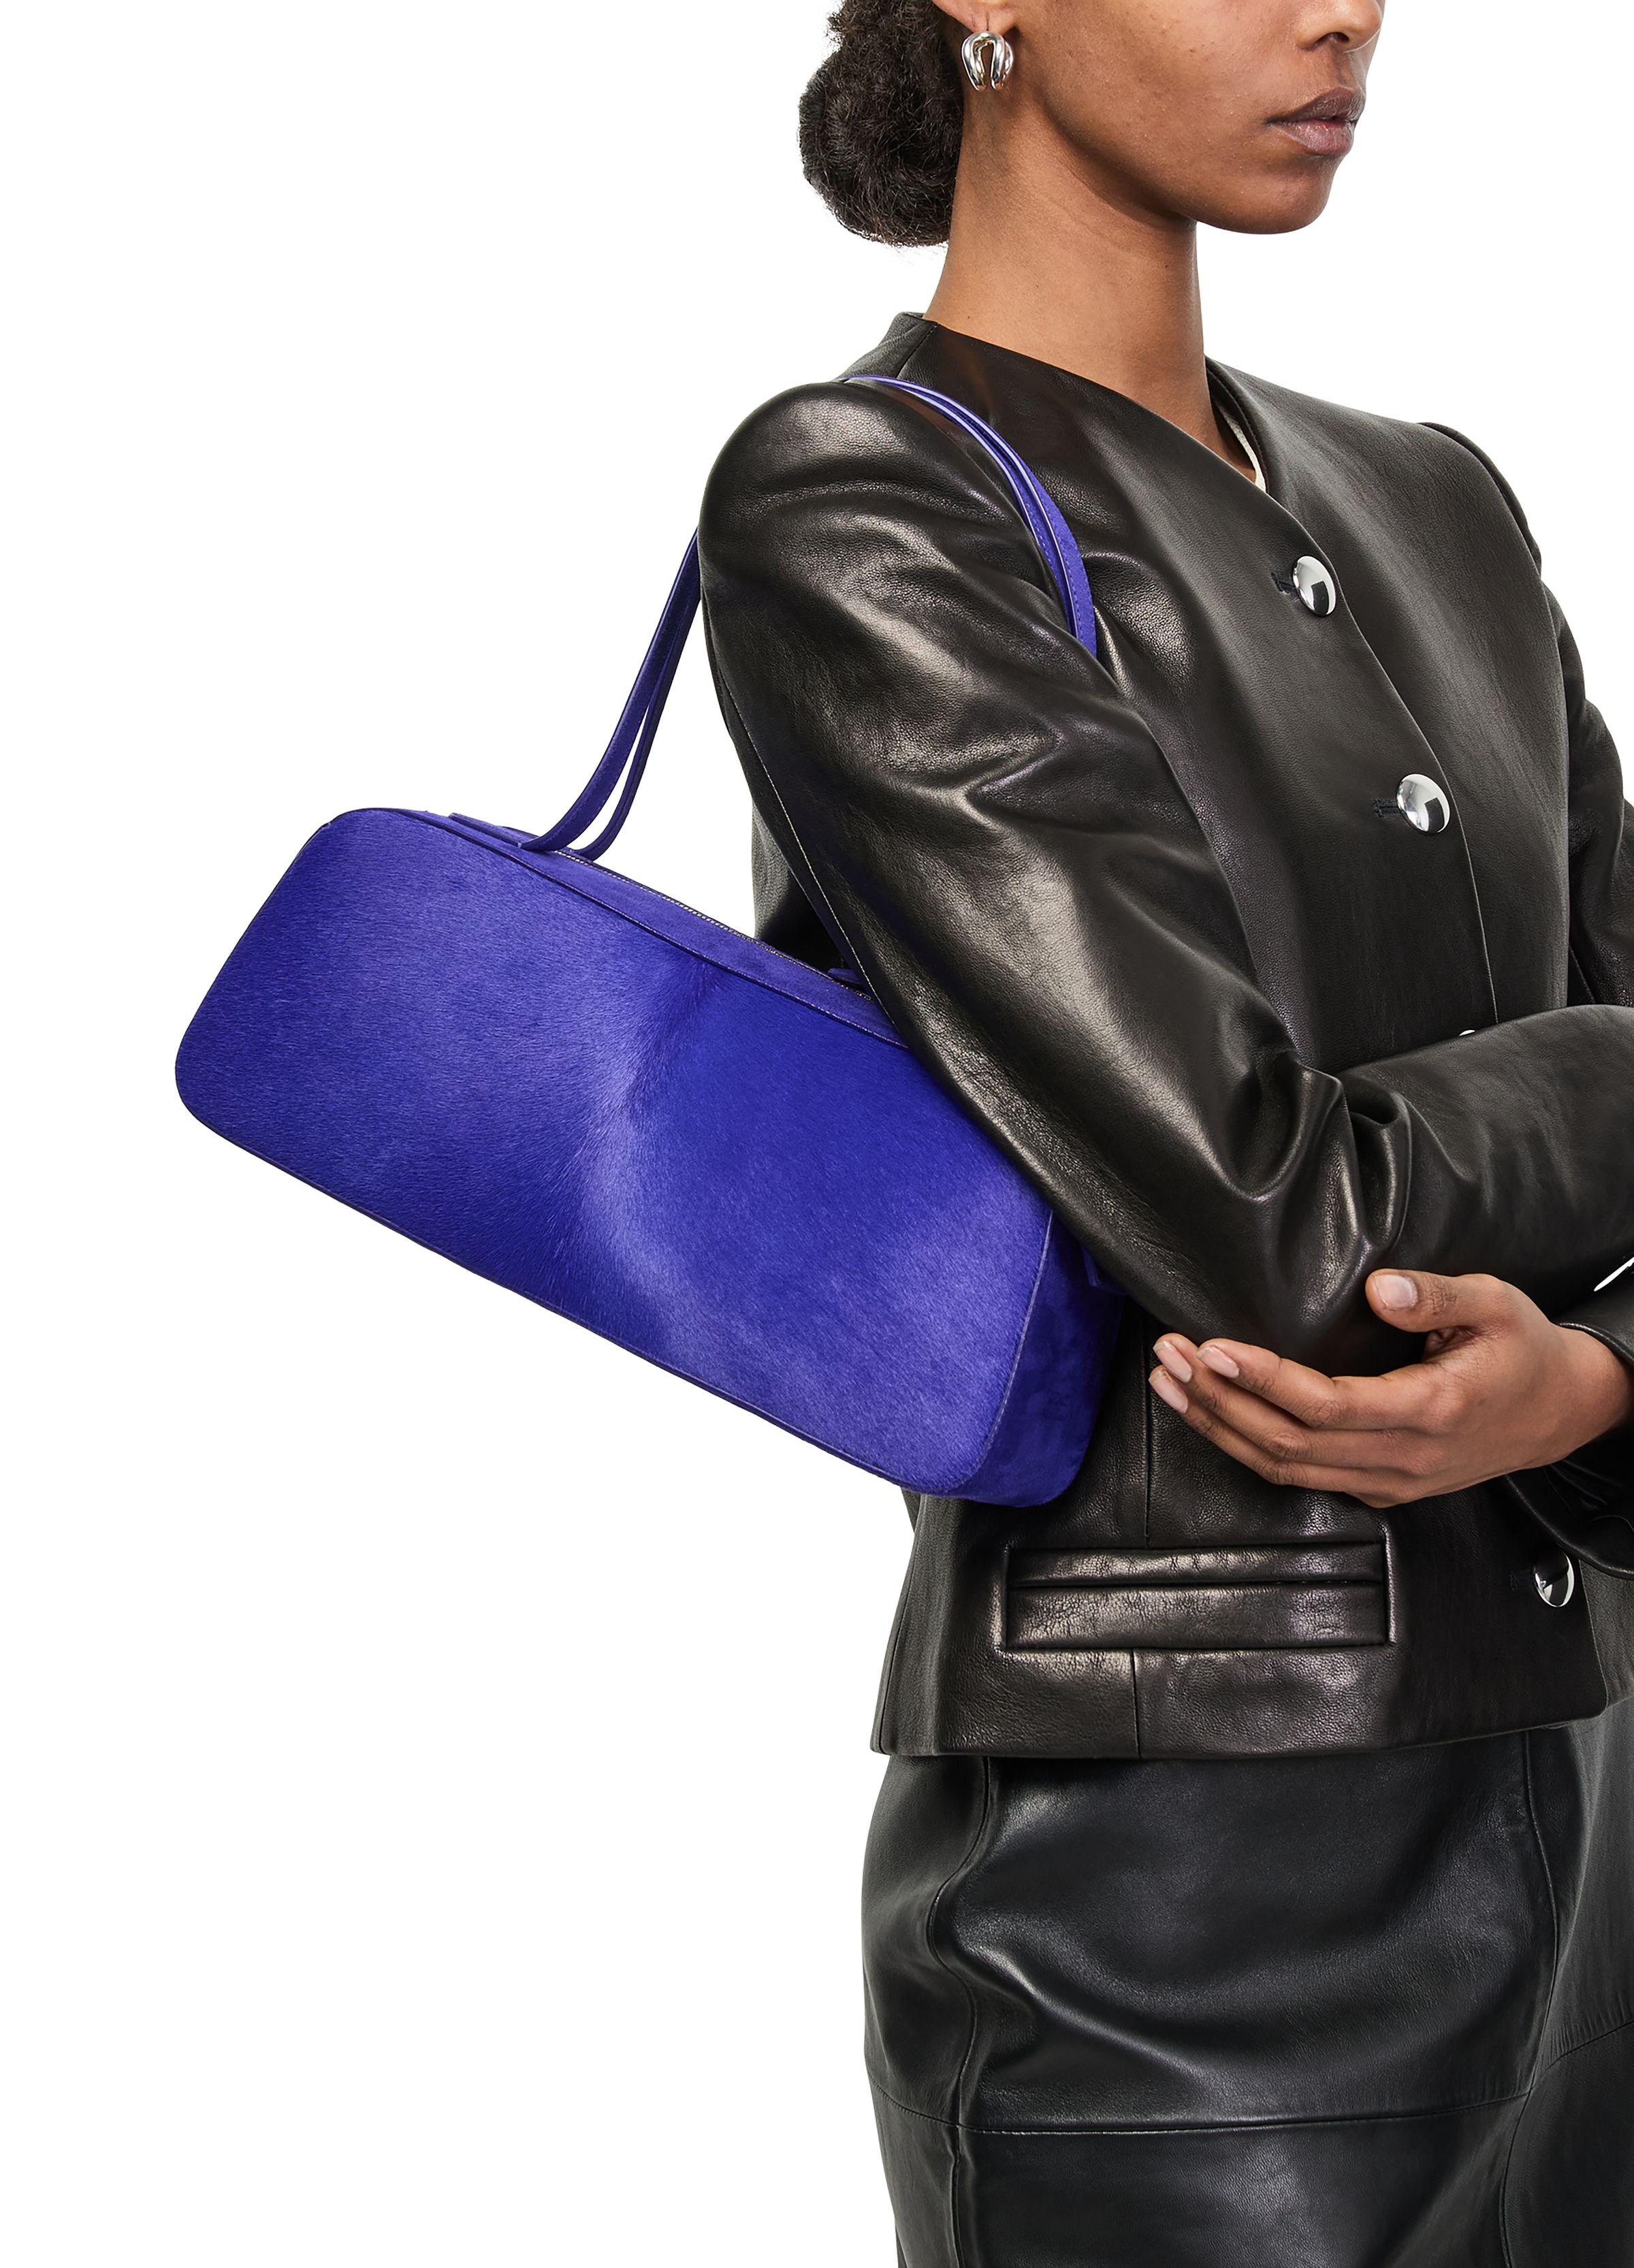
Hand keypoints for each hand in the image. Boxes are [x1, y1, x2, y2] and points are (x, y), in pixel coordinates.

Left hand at [1147, 1270, 1633, 1507]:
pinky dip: (1244, 1447)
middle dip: (1220, 1399)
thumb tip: (1379, 1287)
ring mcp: (1388, 1483)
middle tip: (1171, 1354)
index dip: (1264, 1380)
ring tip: (1167, 1382)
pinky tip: (1209, 1414)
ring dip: (1218, 1426)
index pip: (1327, 1406)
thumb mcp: (1497, 1304)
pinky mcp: (1378, 1488)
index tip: (1214, 1347)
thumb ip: (1437, 1295)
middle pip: (1288, 1443)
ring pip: (1284, 1468)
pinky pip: (1299, 1476)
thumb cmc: (1523, 1352)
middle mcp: (1403, 1459)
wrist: (1559, 1412)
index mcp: (1430, 1412)